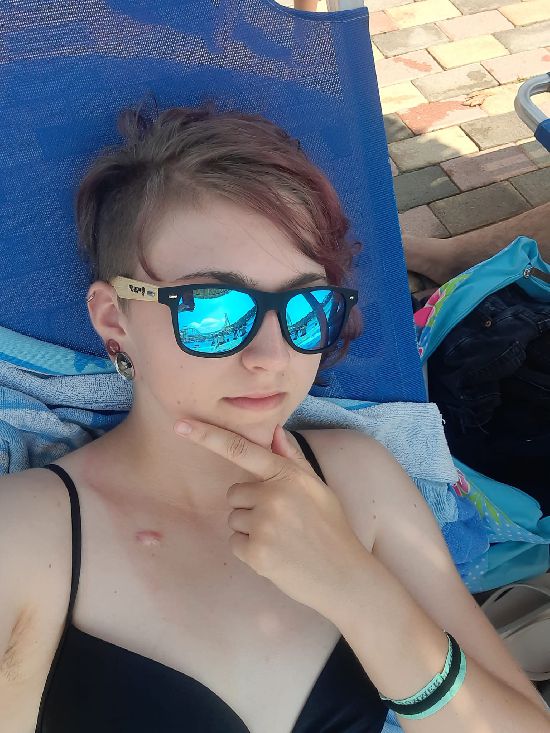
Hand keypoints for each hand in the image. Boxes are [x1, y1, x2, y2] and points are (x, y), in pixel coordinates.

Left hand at [174, 420, 368, 618]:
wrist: (343, 575)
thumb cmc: (331, 528)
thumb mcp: (317, 487)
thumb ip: (292, 458)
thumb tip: (274, 431)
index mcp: (287, 475)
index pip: (240, 449)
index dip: (207, 435)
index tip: (181, 424)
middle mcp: (272, 495)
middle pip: (234, 494)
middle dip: (250, 506)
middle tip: (280, 522)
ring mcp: (263, 525)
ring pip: (233, 519)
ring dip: (250, 530)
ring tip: (281, 540)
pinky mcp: (256, 553)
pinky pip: (235, 544)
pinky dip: (249, 551)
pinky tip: (276, 555)